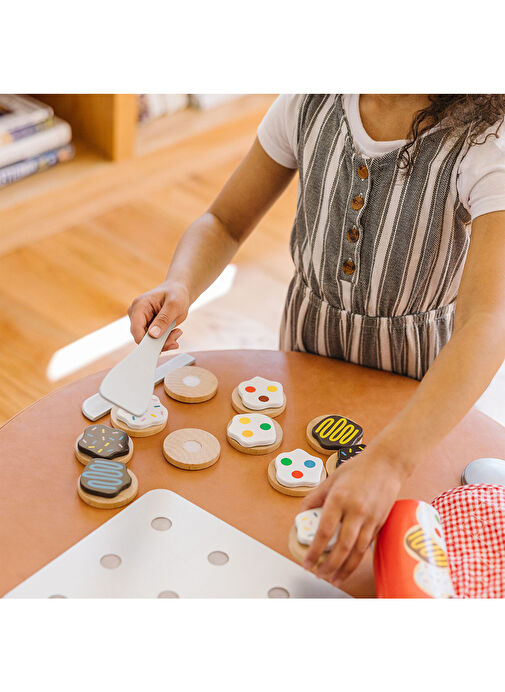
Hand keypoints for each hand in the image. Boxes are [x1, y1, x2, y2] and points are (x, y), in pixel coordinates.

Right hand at [128, 280, 188, 351]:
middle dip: (160, 342)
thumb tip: (153, 335)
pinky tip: (175, 332)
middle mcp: (137, 314)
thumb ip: (164, 319)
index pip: (136, 329)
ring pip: (149, 341)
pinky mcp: (148, 327)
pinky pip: (155, 340)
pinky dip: (166, 340)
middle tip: (175, 339)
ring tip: (177, 333)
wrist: (179, 292)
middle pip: (142, 338)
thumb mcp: (174, 305)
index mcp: (139, 306)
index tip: (160, 349)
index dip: (145, 342)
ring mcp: (142, 322)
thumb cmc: (176, 294)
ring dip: (165, 341)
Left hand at [301, 450, 403, 585]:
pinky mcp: (380, 523)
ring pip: (357, 551)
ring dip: (345, 569)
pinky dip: (357, 560)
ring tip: (334, 578)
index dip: (315, 550)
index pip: (324, 531)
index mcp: (339, 499)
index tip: (307, 561)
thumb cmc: (358, 468)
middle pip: (342, 547)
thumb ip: (315, 498)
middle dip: (329, 565)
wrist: (387, 464)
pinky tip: (349, 566)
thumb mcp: (330, 479)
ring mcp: (370, 518)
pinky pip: (367, 546)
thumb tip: (302, 514)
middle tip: (319, 574)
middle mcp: (356, 511)